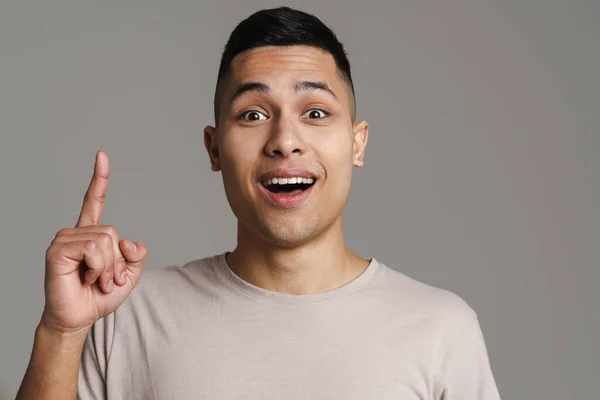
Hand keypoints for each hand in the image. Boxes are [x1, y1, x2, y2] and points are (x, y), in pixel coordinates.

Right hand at [40, 151, 147, 334]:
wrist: (79, 318)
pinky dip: (98, 267)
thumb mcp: (129, 275)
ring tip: (96, 281)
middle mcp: (76, 232)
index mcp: (91, 234)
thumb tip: (128, 241)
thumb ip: (136, 255)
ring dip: (109, 268)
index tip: (101, 155)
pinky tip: (86, 278)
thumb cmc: (99, 296)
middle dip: (118, 262)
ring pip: (106, 240)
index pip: (95, 201)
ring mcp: (65, 239)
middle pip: (113, 232)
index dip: (99, 179)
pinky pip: (93, 248)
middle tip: (107, 280)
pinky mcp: (57, 250)